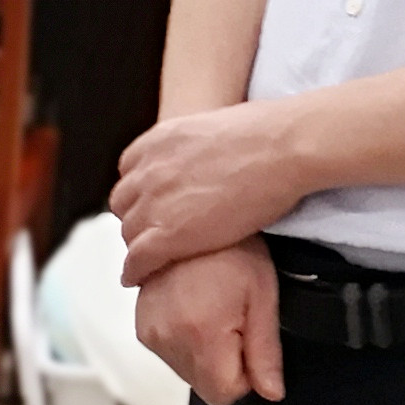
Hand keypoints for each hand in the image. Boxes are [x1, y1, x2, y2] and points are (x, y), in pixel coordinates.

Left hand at [112, 102, 308, 282]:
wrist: (281, 149)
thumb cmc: (266, 135)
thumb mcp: (213, 127)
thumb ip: (194, 148)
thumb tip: (206, 156)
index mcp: (158, 140)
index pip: (130, 173)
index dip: (141, 192)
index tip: (151, 203)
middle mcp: (148, 169)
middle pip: (124, 203)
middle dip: (137, 218)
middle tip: (154, 232)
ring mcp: (154, 202)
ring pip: (129, 233)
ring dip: (138, 245)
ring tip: (150, 258)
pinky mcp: (167, 234)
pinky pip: (137, 259)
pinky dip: (134, 270)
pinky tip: (137, 278)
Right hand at [132, 240, 284, 404]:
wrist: (193, 213)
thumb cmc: (234, 248)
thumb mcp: (262, 297)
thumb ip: (265, 352)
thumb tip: (271, 392)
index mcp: (200, 334)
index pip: (224, 394)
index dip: (245, 376)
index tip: (250, 341)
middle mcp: (167, 338)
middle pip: (205, 385)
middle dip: (225, 362)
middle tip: (234, 317)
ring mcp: (150, 333)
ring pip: (188, 371)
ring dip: (206, 351)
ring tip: (215, 307)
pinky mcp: (142, 326)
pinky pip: (172, 354)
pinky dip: (188, 340)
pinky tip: (198, 307)